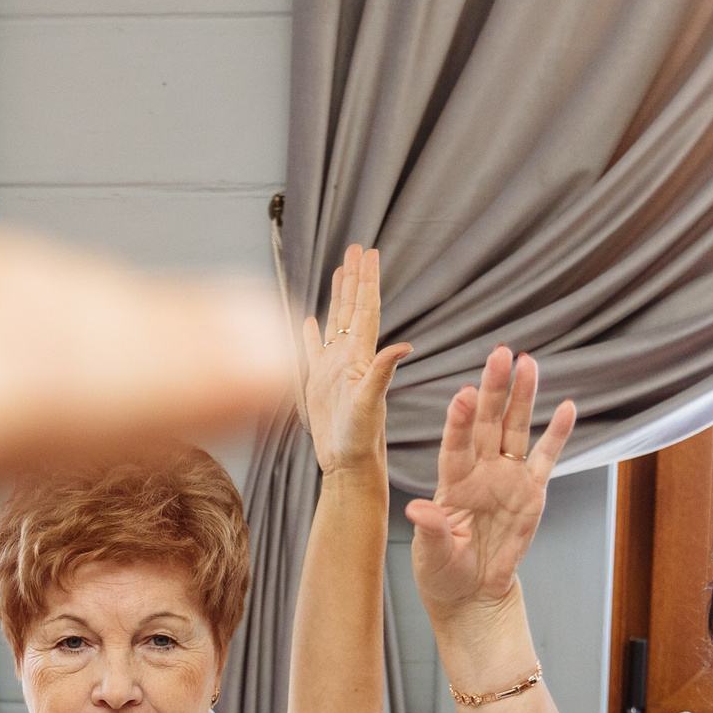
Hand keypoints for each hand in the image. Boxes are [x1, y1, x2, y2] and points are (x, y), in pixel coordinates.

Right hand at [299, 244, 410, 472]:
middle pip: (352, 308)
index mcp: (360, 357)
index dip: (367, 281)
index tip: (369, 252)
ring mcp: (333, 369)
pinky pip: (312, 350)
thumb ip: (383, 373)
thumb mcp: (371, 405)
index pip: (365, 310)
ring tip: (339, 270)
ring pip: (335, 322)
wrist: (349, 465)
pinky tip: (308, 319)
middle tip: (357, 248)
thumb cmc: (361, 440)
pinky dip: (311, 332)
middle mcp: (349, 358)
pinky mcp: (318, 384)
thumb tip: (405, 345)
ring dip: (337, 296)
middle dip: (354, 278)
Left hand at [406, 346, 575, 623]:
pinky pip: (546, 458)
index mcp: (451, 482)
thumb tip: (418, 509)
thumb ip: (431, 530)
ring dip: (522, 397)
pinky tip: (566, 406)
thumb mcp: (432, 556)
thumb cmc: (444, 572)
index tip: (462, 395)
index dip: (458, 421)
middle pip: (487, 423)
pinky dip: (557, 434)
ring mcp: (507, 478)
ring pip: (516, 430)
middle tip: (500, 354)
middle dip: (493, 389)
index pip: (455, 444)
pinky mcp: (532, 492)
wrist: (472, 593)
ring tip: (528, 363)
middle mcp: (479, 471)